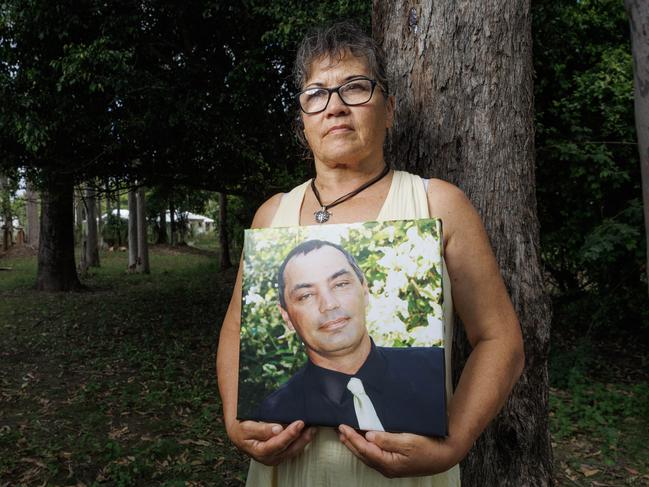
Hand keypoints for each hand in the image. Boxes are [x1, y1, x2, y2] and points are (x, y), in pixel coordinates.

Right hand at [228, 419, 316, 465]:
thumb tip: (277, 429)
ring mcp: (276, 457)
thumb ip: (261, 429)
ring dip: (304, 440)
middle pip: (289, 449)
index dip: (290, 434)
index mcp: (260, 452)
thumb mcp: (247, 427)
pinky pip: (293, 448)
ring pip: (294, 450)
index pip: (278, 444)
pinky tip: (306, 432)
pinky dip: (301, 440)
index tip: (299, 423)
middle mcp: (269, 458)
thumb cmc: (242, 429)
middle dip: (302, 438)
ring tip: (313, 428)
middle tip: (311, 425)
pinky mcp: (280, 454)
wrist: (238, 433)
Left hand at [338, 424, 459, 477]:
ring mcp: (390, 466)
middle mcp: (387, 467)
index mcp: (389, 463)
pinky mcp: (394, 462)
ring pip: (367, 455)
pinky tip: (363, 440)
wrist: (445, 455)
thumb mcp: (408, 441)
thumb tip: (369, 436)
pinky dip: (365, 446)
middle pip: (362, 454)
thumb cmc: (429, 448)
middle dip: (349, 442)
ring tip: (346, 434)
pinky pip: (374, 455)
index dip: (352, 438)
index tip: (343, 426)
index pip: (364, 449)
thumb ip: (387, 439)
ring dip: (356, 444)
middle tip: (339, 429)